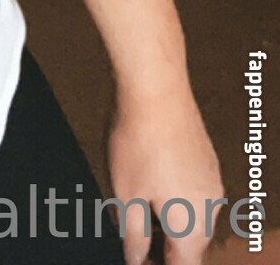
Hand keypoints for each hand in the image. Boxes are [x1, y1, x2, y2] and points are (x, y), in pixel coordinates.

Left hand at [107, 80, 224, 264]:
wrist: (157, 90)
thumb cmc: (140, 141)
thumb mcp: (126, 197)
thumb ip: (133, 236)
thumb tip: (135, 257)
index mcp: (192, 227)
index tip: (142, 258)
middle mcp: (210, 208)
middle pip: (191, 245)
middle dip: (165, 245)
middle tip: (135, 236)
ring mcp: (211, 182)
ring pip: (193, 216)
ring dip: (170, 219)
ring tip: (137, 205)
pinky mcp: (206, 160)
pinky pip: (194, 191)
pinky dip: (176, 195)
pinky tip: (150, 179)